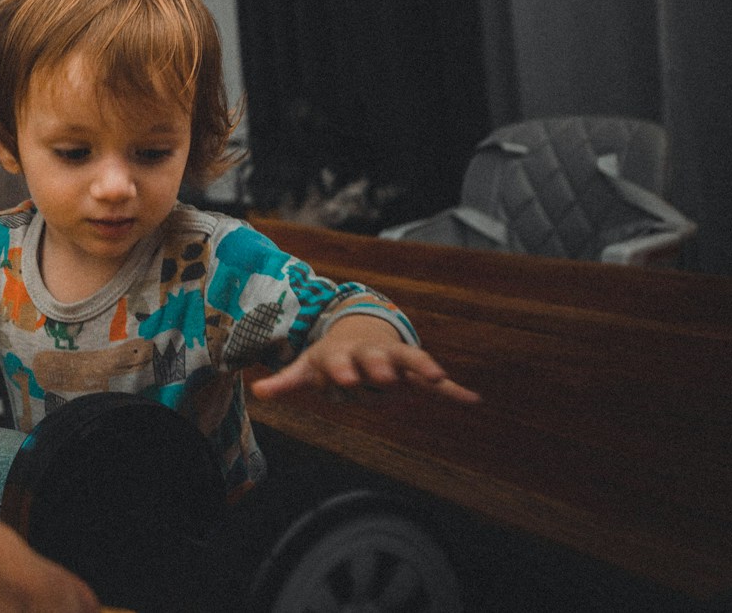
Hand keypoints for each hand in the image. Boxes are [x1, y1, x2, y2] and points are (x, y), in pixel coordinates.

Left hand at [246, 313, 480, 404]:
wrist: (361, 331)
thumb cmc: (332, 358)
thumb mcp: (309, 367)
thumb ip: (287, 382)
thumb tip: (258, 392)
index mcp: (342, 355)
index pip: (339, 363)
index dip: (341, 371)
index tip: (343, 379)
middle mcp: (370, 354)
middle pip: (375, 361)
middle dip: (379, 369)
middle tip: (384, 378)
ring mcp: (395, 359)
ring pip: (409, 361)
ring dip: (420, 368)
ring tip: (434, 377)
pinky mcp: (414, 369)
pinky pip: (436, 383)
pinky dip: (453, 391)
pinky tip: (473, 400)